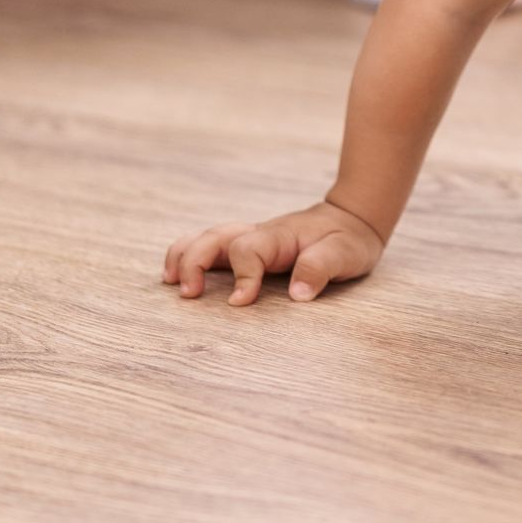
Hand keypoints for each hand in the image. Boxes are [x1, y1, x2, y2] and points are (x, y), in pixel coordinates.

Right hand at [163, 197, 385, 306]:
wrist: (352, 220)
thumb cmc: (346, 240)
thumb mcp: (344, 254)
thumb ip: (321, 269)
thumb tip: (297, 295)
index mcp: (280, 237)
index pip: (248, 250)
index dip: (242, 276)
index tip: (241, 302)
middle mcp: (259, 234)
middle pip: (215, 237)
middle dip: (195, 262)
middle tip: (189, 294)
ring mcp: (250, 239)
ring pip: (207, 238)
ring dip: (185, 257)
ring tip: (169, 283)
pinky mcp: (247, 249)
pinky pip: (210, 247)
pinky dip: (188, 256)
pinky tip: (176, 276)